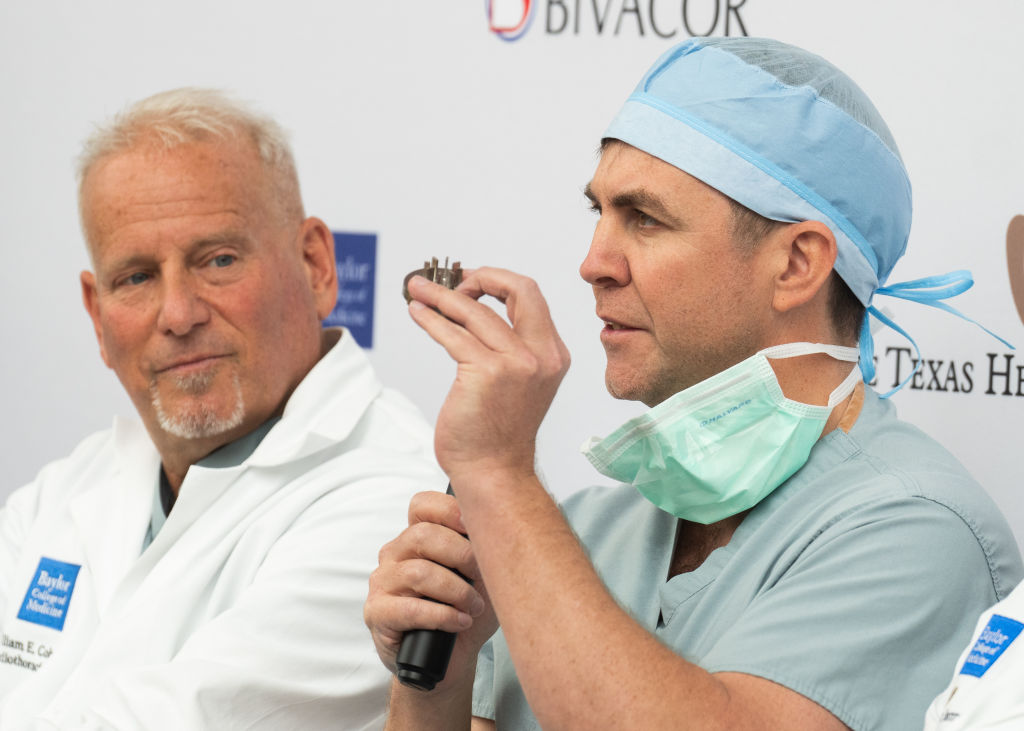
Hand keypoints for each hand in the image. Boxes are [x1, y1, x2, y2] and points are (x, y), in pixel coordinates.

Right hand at [364, 491, 496, 691]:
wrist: (449, 661)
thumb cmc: (467, 612)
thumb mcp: (483, 578)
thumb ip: (485, 551)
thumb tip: (500, 530)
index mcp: (416, 537)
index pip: (422, 505)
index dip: (449, 510)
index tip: (475, 526)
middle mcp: (395, 554)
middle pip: (422, 535)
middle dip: (461, 555)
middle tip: (482, 576)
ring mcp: (382, 582)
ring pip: (418, 572)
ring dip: (456, 591)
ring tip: (474, 607)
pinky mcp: (377, 613)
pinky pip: (410, 609)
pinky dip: (442, 615)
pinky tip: (460, 621)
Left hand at [405, 267, 570, 486]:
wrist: (494, 472)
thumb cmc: (497, 432)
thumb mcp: (517, 382)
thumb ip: (509, 347)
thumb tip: (471, 309)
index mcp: (553, 354)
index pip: (531, 298)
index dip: (499, 282)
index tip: (470, 284)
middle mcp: (542, 355)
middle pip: (518, 289)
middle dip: (481, 276)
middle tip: (450, 280)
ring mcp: (517, 364)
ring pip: (476, 310)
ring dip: (441, 295)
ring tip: (417, 290)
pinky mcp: (487, 373)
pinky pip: (452, 334)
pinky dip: (430, 318)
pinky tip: (417, 313)